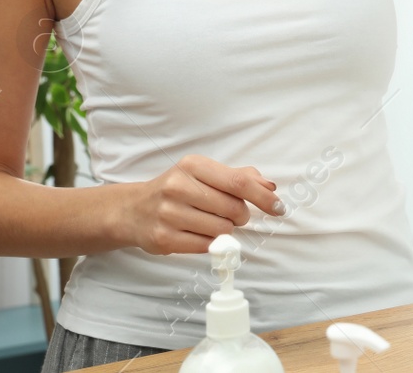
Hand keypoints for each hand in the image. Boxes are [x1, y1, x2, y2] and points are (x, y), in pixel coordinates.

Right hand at [123, 154, 283, 254]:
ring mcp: (168, 214)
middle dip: (240, 215)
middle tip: (231, 214)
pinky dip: (210, 243)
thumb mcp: (204, 174)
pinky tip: (198, 233)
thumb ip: (239, 177)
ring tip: (210, 222)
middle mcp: (178, 186)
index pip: (238, 182)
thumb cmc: (178, 189)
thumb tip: (270, 187)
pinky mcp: (163, 239)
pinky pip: (205, 247)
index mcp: (193, 165)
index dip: (263, 197)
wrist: (134, 210)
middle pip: (233, 209)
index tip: (279, 208)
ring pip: (222, 230)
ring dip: (225, 230)